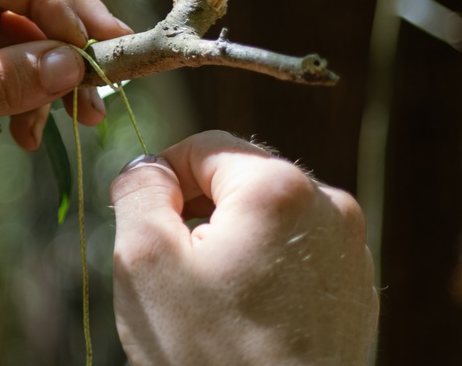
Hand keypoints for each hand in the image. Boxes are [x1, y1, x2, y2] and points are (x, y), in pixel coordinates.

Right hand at [110, 131, 378, 365]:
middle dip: (196, 215)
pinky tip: (243, 320)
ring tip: (211, 303)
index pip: (201, 146)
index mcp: (278, 187)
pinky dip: (259, 273)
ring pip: (263, 219)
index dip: (161, 180)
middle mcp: (329, 206)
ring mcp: (348, 252)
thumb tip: (147, 167)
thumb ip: (138, 189)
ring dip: (227, 245)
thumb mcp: (144, 259)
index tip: (146, 229)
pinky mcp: (353, 292)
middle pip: (236, 181)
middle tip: (176, 274)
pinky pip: (291, 255)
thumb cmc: (207, 353)